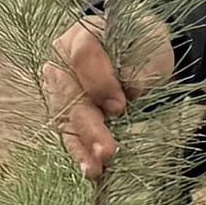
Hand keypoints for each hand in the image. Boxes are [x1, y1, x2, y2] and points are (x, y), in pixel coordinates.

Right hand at [45, 15, 172, 176]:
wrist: (137, 55)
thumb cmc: (142, 48)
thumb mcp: (148, 50)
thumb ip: (136, 69)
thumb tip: (126, 97)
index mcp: (83, 35)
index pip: (83, 56)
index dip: (99, 82)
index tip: (120, 106)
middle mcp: (61, 61)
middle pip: (70, 95)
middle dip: (90, 126)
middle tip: (107, 151)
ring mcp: (58, 88)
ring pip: (66, 119)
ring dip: (82, 147)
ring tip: (96, 170)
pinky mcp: (63, 112)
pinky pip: (69, 134)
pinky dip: (81, 153)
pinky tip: (90, 170)